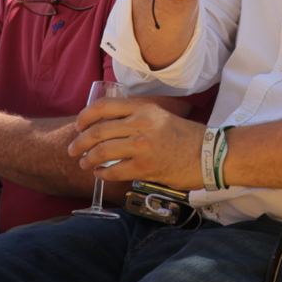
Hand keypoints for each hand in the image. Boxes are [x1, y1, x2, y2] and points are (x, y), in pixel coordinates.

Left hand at [67, 99, 203, 191]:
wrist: (208, 154)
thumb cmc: (185, 136)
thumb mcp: (161, 116)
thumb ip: (137, 117)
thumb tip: (109, 125)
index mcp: (143, 108)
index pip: (103, 107)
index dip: (85, 117)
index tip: (78, 125)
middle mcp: (140, 124)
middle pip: (97, 131)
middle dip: (80, 142)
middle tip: (73, 149)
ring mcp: (142, 146)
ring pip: (102, 152)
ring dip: (88, 159)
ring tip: (84, 163)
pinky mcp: (144, 167)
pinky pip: (114, 171)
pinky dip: (102, 174)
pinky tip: (101, 174)